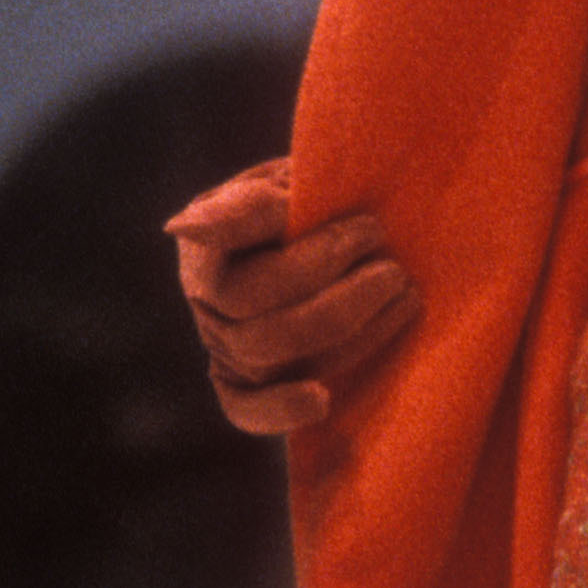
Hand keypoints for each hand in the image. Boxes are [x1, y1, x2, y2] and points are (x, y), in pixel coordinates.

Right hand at [166, 153, 418, 438]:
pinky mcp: (249, 382)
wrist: (344, 230)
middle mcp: (207, 303)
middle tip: (383, 243)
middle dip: (334, 288)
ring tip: (401, 286)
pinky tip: (323, 399)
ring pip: (268, 357)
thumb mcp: (292, 178)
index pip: (224, 249)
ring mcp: (227, 346)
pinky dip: (280, 409)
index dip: (272, 236)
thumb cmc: (319, 198)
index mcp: (205, 245)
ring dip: (346, 328)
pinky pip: (246, 410)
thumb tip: (186, 229)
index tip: (338, 217)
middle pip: (256, 315)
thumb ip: (253, 204)